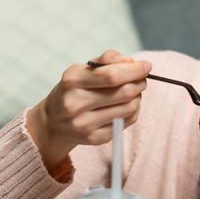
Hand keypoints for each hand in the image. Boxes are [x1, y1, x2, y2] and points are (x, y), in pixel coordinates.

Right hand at [27, 50, 151, 169]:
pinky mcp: (94, 138)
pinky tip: (125, 106)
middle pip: (124, 92)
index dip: (135, 70)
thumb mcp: (82, 70)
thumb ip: (106, 60)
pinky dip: (132, 111)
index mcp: (72, 80)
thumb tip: (130, 61)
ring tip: (132, 92)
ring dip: (138, 97)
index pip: (112, 75)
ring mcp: (84, 124)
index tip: (146, 66)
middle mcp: (75, 103)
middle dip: (139, 83)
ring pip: (129, 108)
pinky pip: (126, 122)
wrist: (53, 122)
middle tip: (141, 79)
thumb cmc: (73, 90)